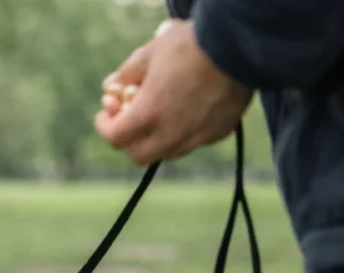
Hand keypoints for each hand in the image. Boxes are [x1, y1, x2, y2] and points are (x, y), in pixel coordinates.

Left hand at [95, 19, 253, 165]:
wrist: (238, 46)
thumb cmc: (191, 46)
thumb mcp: (149, 53)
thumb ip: (125, 75)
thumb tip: (110, 87)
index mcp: (148, 115)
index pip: (115, 138)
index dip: (105, 126)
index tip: (106, 115)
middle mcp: (171, 135)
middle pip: (138, 155)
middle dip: (128, 139)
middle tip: (129, 119)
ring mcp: (197, 137)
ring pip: (167, 152)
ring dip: (155, 138)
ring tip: (159, 111)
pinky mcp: (219, 133)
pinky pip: (193, 141)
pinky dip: (182, 132)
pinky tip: (187, 108)